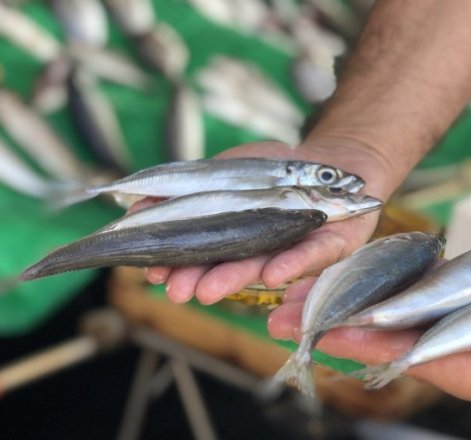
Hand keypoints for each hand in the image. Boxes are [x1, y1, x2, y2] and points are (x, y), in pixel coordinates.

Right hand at [139, 139, 392, 304]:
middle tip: (178, 292)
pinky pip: (311, 256)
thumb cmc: (277, 170)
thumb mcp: (225, 171)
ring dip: (236, 278)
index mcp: (235, 238)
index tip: (153, 275)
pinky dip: (291, 264)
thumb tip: (134, 203)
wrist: (335, 162)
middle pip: (231, 267)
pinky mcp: (332, 245)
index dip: (178, 265)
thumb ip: (186, 188)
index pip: (203, 254)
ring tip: (208, 291)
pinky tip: (272, 275)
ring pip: (264, 266)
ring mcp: (297, 248)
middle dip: (202, 279)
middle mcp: (263, 250)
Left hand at [268, 249, 470, 421]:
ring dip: (376, 308)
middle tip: (291, 315)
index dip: (394, 351)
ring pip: (434, 322)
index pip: (454, 365)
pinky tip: (384, 276)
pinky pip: (461, 300)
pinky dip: (419, 288)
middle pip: (425, 347)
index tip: (337, 335)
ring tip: (316, 292)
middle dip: (359, 332)